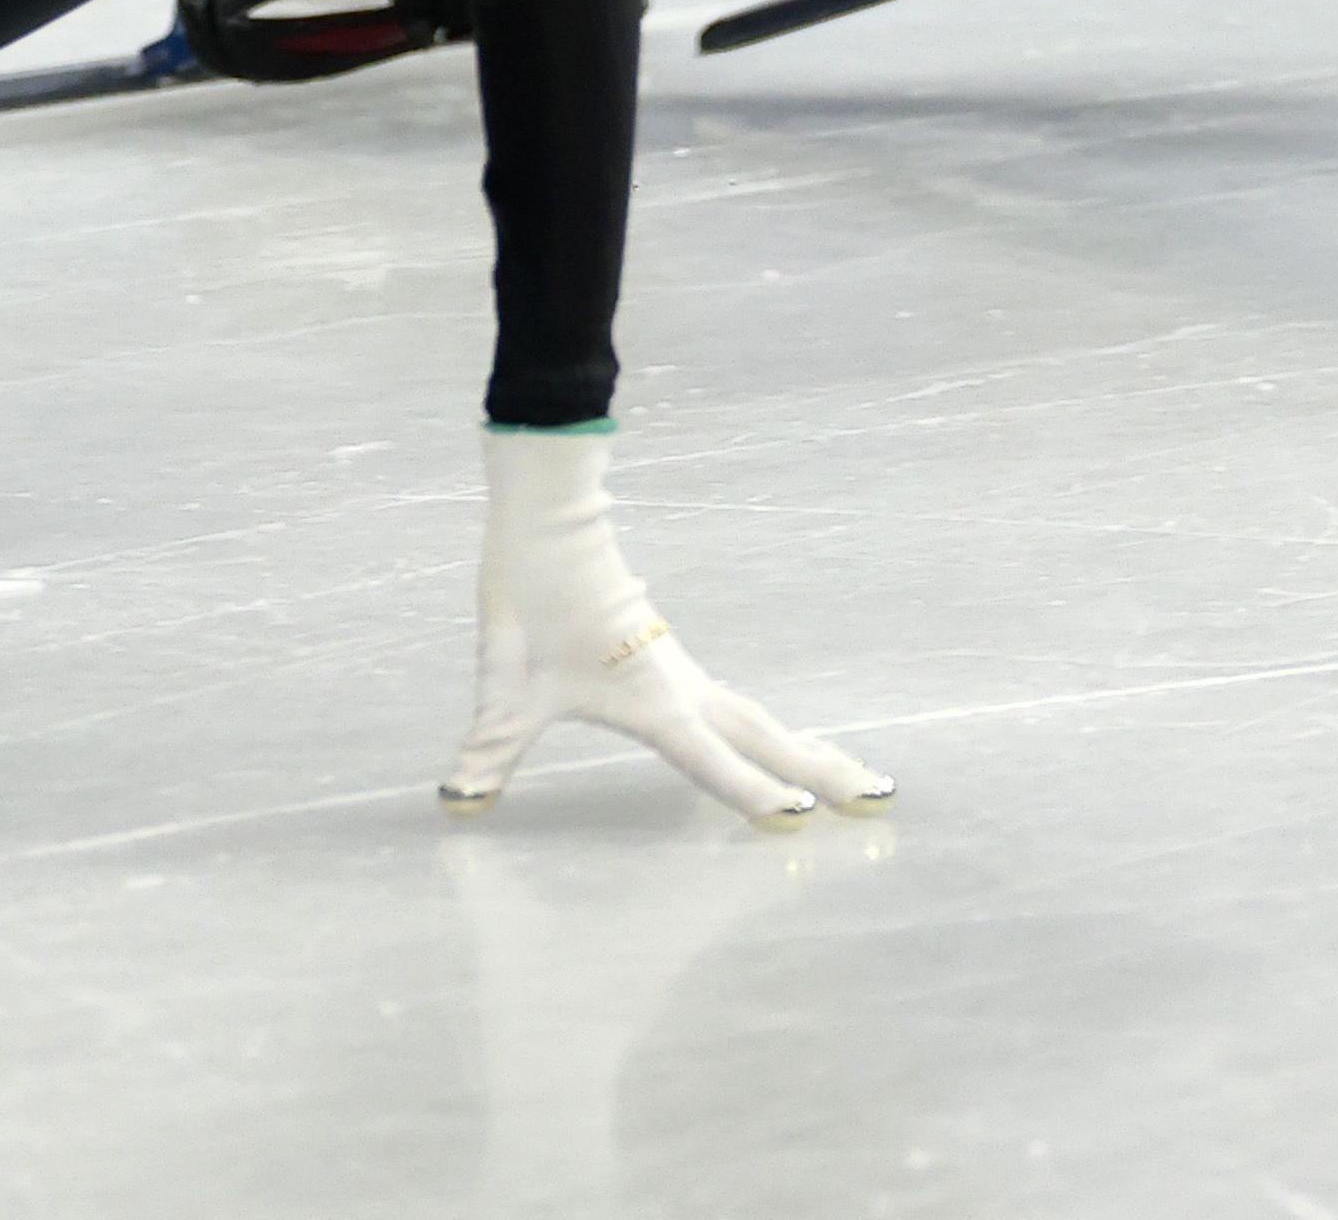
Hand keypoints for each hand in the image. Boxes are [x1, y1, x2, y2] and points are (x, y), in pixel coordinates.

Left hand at [444, 427, 888, 826]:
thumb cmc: (530, 598)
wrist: (547, 519)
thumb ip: (491, 746)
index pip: (711, 757)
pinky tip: (773, 742)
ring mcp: (681, 672)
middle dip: (823, 769)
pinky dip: (774, 731)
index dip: (751, 790)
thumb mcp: (507, 681)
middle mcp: (681, 687)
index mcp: (654, 699)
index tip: (801, 819)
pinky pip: (737, 706)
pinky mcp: (670, 658)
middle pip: (768, 735)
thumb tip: (455, 800)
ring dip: (810, 748)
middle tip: (881, 801)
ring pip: (759, 717)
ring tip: (856, 778)